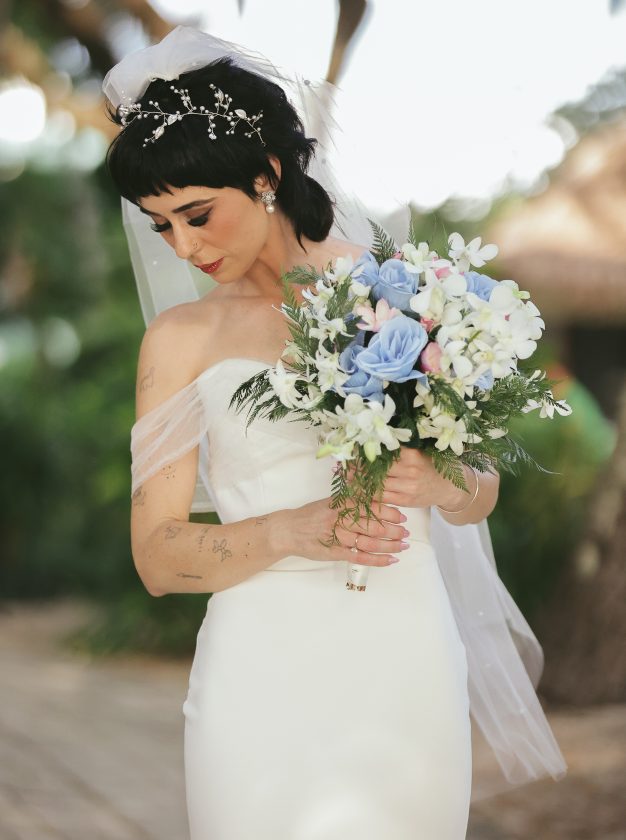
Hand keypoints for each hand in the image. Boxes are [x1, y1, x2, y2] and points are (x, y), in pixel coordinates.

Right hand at [272, 496, 411, 566]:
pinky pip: (360, 557)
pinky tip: (391, 560)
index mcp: (343, 504)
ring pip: (370, 543)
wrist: (289, 530)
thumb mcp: (331, 501)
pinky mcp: (335, 552)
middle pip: (374, 526)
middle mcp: (342, 519)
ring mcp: (338, 537)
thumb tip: (376, 497)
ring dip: (390, 546)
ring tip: (403, 546)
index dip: (390, 512)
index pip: (372, 507)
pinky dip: (378, 560)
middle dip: (394, 530)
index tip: (403, 516)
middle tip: (407, 533)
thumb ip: (351, 499)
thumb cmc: (312, 515)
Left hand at [348, 445, 469, 509]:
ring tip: (346, 476)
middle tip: (342, 464)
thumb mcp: (418, 452)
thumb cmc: (430, 465)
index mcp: (411, 454)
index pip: (382, 452)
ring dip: (359, 482)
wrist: (448, 486)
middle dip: (357, 467)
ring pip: (377, 484)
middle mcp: (409, 470)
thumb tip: (371, 440)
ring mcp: (408, 487)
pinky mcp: (406, 500)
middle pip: (376, 468)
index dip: (364, 452)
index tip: (350, 450)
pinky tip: (358, 490)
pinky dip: (369, 494)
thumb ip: (399, 448)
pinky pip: (382, 497)